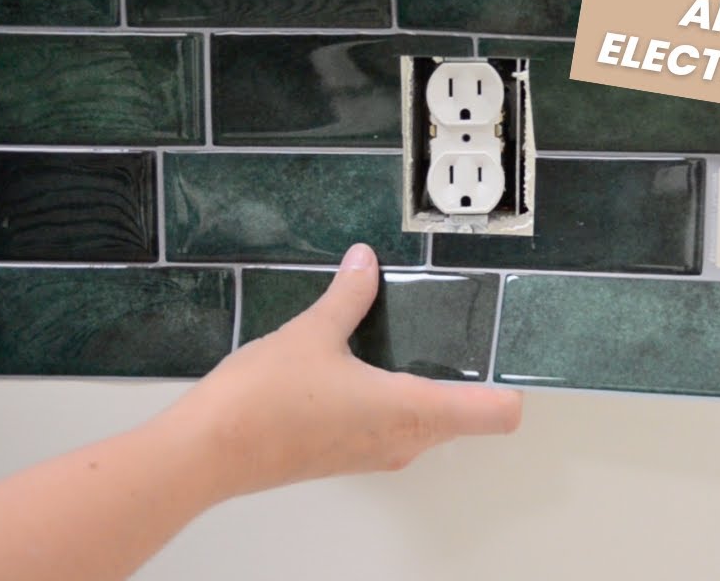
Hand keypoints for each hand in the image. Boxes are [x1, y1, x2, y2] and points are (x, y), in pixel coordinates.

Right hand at [159, 243, 522, 497]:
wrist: (208, 452)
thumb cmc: (262, 402)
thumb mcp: (313, 332)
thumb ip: (349, 295)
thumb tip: (366, 263)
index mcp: (411, 411)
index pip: (495, 414)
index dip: (511, 385)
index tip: (512, 354)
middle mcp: (403, 441)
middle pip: (465, 416)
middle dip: (467, 378)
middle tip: (459, 330)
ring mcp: (375, 454)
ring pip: (428, 423)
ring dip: (426, 388)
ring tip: (407, 338)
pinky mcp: (348, 456)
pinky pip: (394, 428)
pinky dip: (392, 400)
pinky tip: (362, 367)